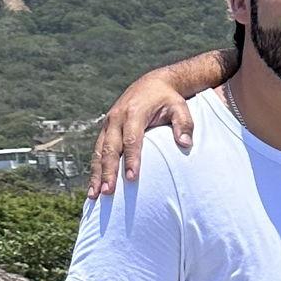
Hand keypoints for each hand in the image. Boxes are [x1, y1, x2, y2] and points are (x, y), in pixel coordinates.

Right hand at [88, 79, 197, 196]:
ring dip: (96, 174)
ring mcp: (109, 124)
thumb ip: (184, 124)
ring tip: (95, 195)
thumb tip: (186, 144)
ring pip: (99, 151)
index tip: (132, 179)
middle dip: (108, 171)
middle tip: (107, 192)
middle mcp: (117, 118)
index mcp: (134, 113)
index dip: (132, 159)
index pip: (132, 139)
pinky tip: (94, 186)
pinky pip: (98, 151)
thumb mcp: (180, 107)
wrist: (152, 84)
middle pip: (111, 148)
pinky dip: (95, 168)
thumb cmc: (168, 99)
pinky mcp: (106, 130)